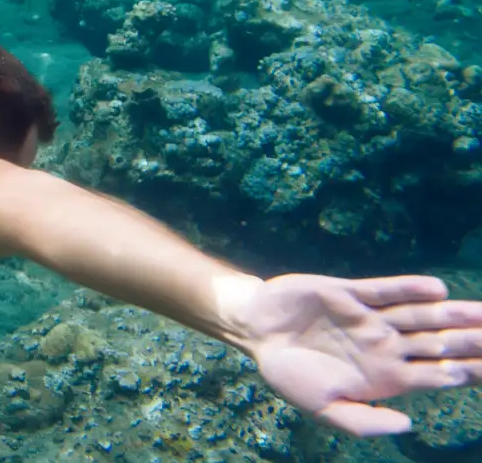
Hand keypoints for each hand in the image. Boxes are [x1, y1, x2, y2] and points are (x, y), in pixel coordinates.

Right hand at [236, 273, 481, 434]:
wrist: (255, 332)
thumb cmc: (289, 374)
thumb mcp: (321, 408)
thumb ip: (362, 421)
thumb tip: (406, 426)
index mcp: (385, 377)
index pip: (437, 376)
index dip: (467, 374)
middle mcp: (385, 345)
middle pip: (438, 343)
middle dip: (471, 342)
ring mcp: (370, 318)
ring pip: (420, 315)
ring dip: (452, 314)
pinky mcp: (350, 292)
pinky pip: (385, 290)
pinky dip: (410, 288)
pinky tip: (437, 289)